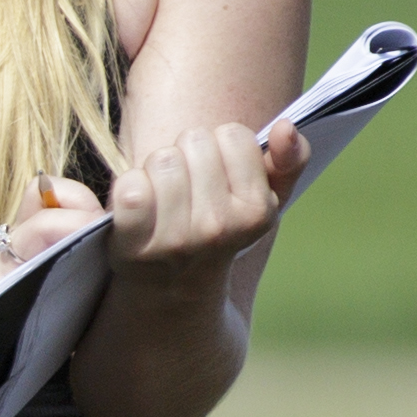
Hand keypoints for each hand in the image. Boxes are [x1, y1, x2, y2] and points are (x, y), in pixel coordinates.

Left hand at [110, 118, 306, 290]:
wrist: (172, 290)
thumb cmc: (218, 231)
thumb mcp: (264, 201)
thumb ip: (289, 161)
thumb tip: (286, 127)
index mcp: (257, 212)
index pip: (234, 135)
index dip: (221, 148)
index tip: (217, 177)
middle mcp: (219, 227)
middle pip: (194, 140)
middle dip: (187, 155)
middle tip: (186, 189)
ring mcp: (176, 239)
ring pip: (162, 159)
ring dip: (156, 170)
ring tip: (162, 198)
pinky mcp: (135, 243)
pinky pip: (130, 185)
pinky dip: (128, 186)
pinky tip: (137, 207)